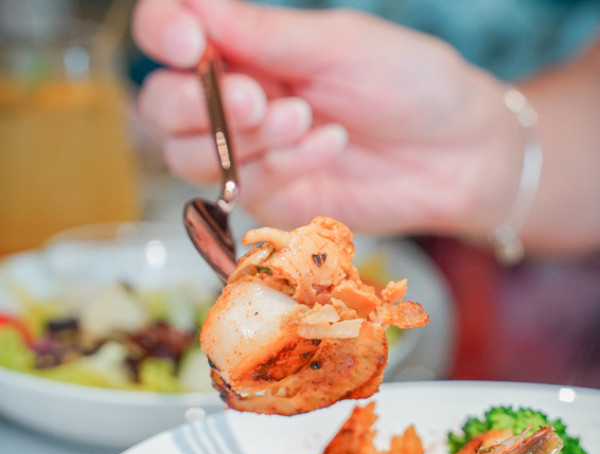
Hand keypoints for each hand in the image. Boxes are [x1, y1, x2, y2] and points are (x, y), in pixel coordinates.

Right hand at [133, 0, 522, 238]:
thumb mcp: (341, 46)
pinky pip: (245, 186)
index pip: (169, 34)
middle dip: (196, 104)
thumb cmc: (408, 84)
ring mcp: (250, 153)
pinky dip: (284, 164)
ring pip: (188, 156)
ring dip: (241, 139)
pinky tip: (330, 144)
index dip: (164, 35)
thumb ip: (266, 35)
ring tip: (304, 119)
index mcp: (249, 46)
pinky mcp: (271, 196)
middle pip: (161, 106)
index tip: (191, 42)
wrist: (451, 156)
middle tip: (256, 99)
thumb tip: (193, 4)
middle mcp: (238, 99)